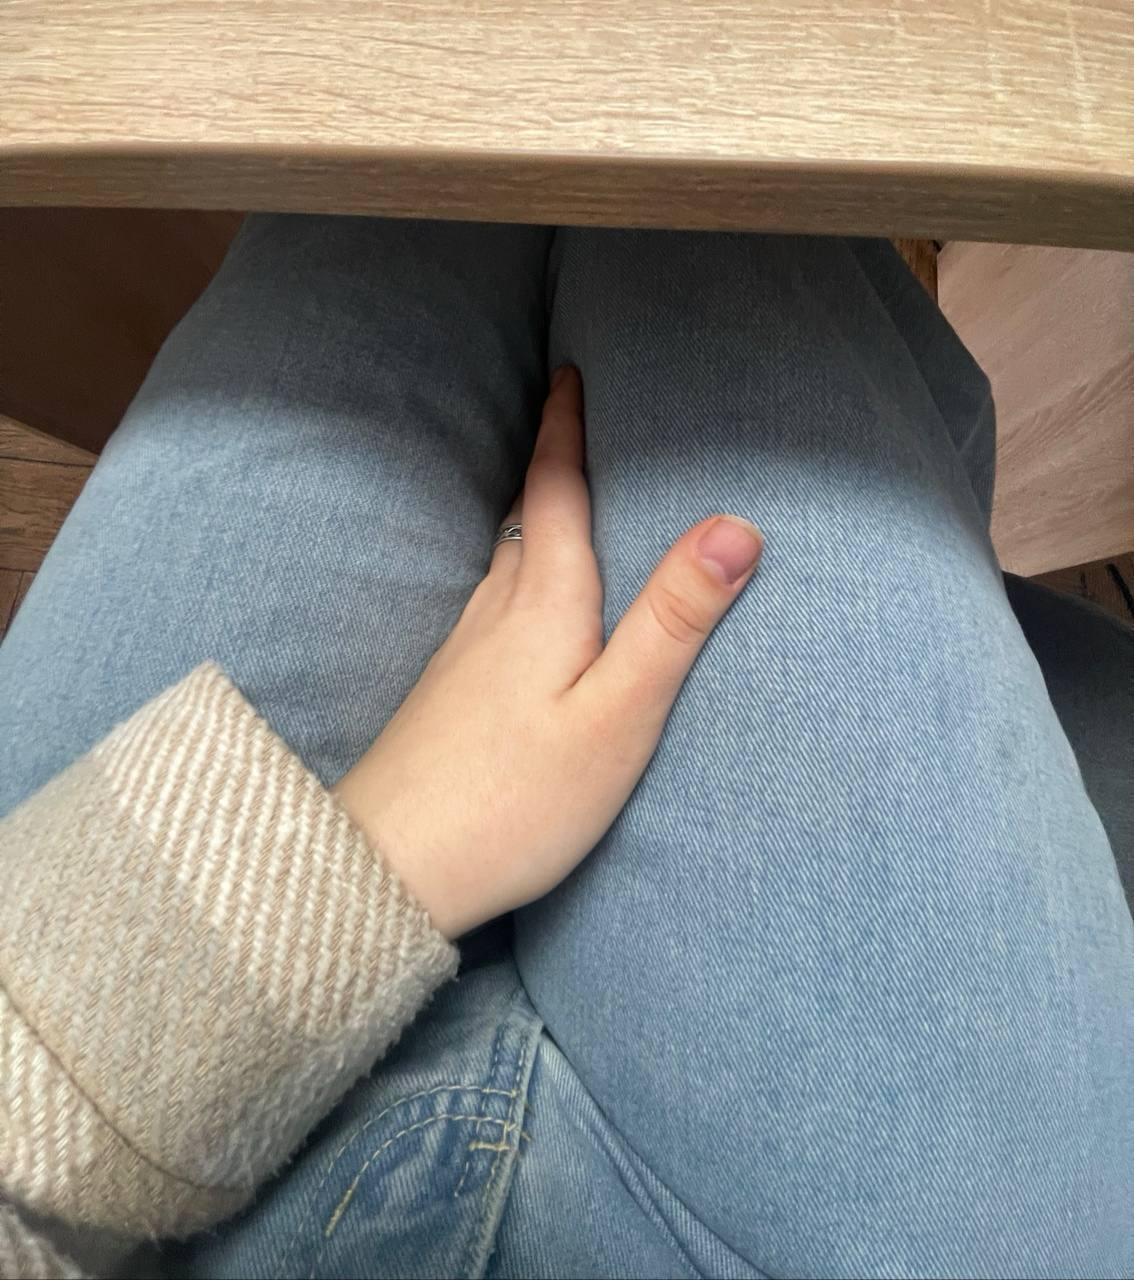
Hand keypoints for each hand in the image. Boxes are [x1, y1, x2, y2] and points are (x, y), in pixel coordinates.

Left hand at [334, 367, 762, 936]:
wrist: (388, 868)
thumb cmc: (515, 800)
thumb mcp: (617, 716)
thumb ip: (673, 623)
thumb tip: (735, 524)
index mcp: (541, 603)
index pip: (554, 490)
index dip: (564, 429)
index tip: (570, 371)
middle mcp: (493, 611)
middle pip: (524, 516)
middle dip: (549, 463)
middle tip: (573, 420)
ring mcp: (462, 652)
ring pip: (504, 560)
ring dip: (532, 517)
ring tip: (561, 502)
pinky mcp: (449, 692)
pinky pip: (491, 604)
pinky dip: (518, 575)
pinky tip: (524, 606)